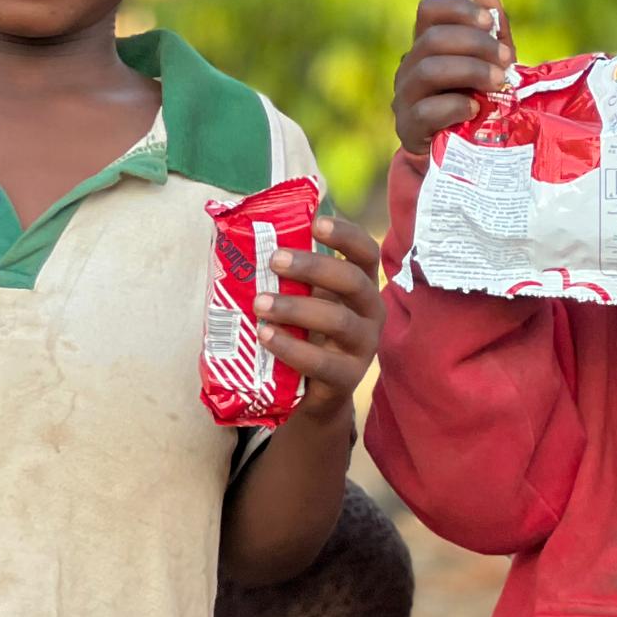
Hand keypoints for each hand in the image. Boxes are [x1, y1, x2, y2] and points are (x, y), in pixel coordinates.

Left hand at [258, 215, 383, 419]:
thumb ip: (291, 278)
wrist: (315, 394)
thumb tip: (246, 242)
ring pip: (338, 320)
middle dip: (314, 267)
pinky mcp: (347, 378)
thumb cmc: (307, 335)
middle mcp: (371, 313)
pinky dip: (290, 347)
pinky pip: (322, 362)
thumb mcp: (306, 302)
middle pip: (353, 281)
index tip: (317, 222)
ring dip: (296, 308)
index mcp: (362, 286)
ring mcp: (363, 347)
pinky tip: (265, 336)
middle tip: (274, 260)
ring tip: (260, 303)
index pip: (365, 253)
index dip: (346, 235)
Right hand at [392, 0, 513, 155]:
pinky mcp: (408, 128)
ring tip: (498, 82)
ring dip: (470, 71)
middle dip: (477, 44)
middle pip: (433, 39)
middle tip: (508, 59)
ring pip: (428, 70)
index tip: (489, 22)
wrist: (458, 152)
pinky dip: (455, 105)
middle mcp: (410, 66)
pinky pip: (425, 111)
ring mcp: (404, 97)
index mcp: (427, 44)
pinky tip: (476, 108)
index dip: (458, 8)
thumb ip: (492, 35)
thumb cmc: (475, 101)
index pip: (429, 10)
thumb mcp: (489, 66)